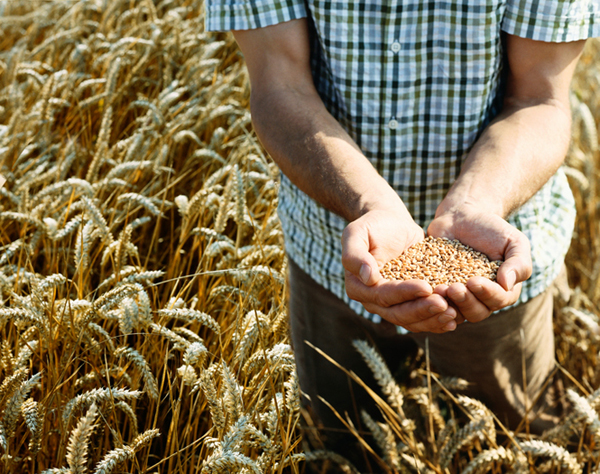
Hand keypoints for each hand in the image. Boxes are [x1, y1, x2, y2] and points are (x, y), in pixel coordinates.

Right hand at [342, 208, 458, 332]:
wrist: (390, 223)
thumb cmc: (373, 225)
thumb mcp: (357, 233)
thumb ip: (355, 254)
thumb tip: (368, 278)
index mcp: (358, 287)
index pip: (383, 296)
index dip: (405, 293)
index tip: (426, 286)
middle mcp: (373, 301)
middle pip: (398, 313)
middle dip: (422, 311)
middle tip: (445, 304)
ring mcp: (392, 305)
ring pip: (412, 321)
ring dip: (433, 320)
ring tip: (454, 313)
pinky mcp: (409, 303)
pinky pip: (422, 318)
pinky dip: (437, 320)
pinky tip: (455, 318)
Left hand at [428, 203, 531, 322]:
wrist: (462, 216)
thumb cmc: (492, 229)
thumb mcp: (514, 241)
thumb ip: (518, 263)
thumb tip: (508, 284)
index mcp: (503, 290)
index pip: (499, 300)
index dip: (487, 294)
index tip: (474, 282)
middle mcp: (480, 299)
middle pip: (476, 312)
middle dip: (465, 302)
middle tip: (453, 288)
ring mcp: (457, 297)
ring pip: (454, 312)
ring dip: (447, 304)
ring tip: (438, 289)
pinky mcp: (437, 290)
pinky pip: (433, 302)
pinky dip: (429, 300)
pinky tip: (423, 291)